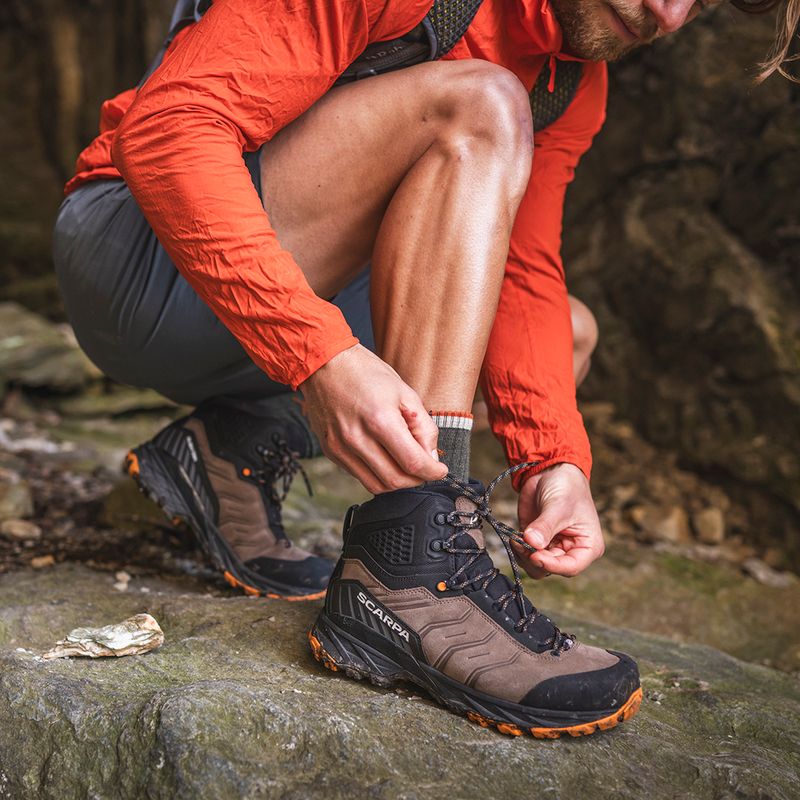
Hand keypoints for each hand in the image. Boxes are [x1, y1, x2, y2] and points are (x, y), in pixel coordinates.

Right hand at [299, 344, 447, 493]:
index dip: (432, 472)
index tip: (440, 470)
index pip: (413, 463)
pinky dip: (378, 474)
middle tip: (425, 469)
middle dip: (417, 480)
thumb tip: (430, 455)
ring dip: (398, 482)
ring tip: (406, 466)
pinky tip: (385, 459)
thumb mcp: (404, 392)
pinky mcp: (331, 452)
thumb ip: (423, 426)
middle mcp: (357, 438)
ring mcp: (341, 448)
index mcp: (379, 419)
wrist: (325, 365)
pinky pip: (360, 476)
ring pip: (377, 485)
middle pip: (395, 481)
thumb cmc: (366, 373)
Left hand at [515, 463, 603, 578]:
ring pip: (536, 566)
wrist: (552, 472)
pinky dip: (518, 549)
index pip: (571, 567)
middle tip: (522, 542)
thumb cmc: (566, 487)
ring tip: (517, 538)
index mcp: (588, 546)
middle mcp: (571, 551)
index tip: (534, 556)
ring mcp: (553, 547)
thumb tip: (532, 543)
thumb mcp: (558, 506)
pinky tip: (515, 537)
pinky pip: (526, 556)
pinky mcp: (537, 542)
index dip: (552, 565)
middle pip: (551, 568)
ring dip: (524, 556)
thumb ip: (545, 526)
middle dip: (534, 558)